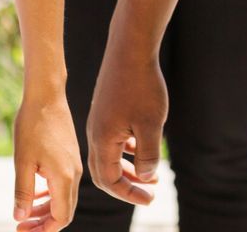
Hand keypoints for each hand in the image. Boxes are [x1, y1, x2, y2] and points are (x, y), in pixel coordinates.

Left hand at [12, 83, 81, 229]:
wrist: (47, 95)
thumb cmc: (33, 126)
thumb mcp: (23, 161)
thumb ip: (23, 191)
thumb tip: (20, 217)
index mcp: (64, 177)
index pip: (61, 217)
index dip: (43, 230)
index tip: (22, 230)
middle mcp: (74, 174)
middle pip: (64, 211)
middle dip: (43, 223)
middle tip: (21, 226)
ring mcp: (74, 164)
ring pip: (64, 198)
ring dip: (45, 209)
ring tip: (25, 213)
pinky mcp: (70, 157)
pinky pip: (63, 184)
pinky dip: (50, 195)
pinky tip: (35, 192)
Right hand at [85, 39, 167, 206]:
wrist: (130, 48)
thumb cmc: (142, 86)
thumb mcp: (150, 125)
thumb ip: (148, 155)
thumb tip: (146, 178)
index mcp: (103, 141)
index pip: (110, 180)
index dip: (129, 193)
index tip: (149, 198)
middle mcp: (96, 133)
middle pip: (106, 171)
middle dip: (127, 185)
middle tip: (148, 194)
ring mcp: (100, 120)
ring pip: (110, 154)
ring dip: (128, 167)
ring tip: (150, 176)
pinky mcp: (106, 109)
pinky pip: (113, 138)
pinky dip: (127, 149)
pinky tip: (142, 148)